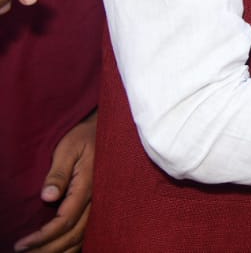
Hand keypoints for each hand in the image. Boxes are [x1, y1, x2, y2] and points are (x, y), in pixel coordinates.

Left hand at [15, 112, 95, 252]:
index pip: (65, 220)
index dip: (43, 236)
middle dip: (48, 248)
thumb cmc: (85, 136)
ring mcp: (100, 202)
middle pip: (73, 234)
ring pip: (82, 236)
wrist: (107, 130)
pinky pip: (87, 231)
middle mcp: (96, 199)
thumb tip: (47, 197)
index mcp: (87, 186)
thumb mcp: (68, 148)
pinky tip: (60, 248)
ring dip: (61, 250)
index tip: (22, 244)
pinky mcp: (99, 203)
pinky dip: (73, 244)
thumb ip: (58, 173)